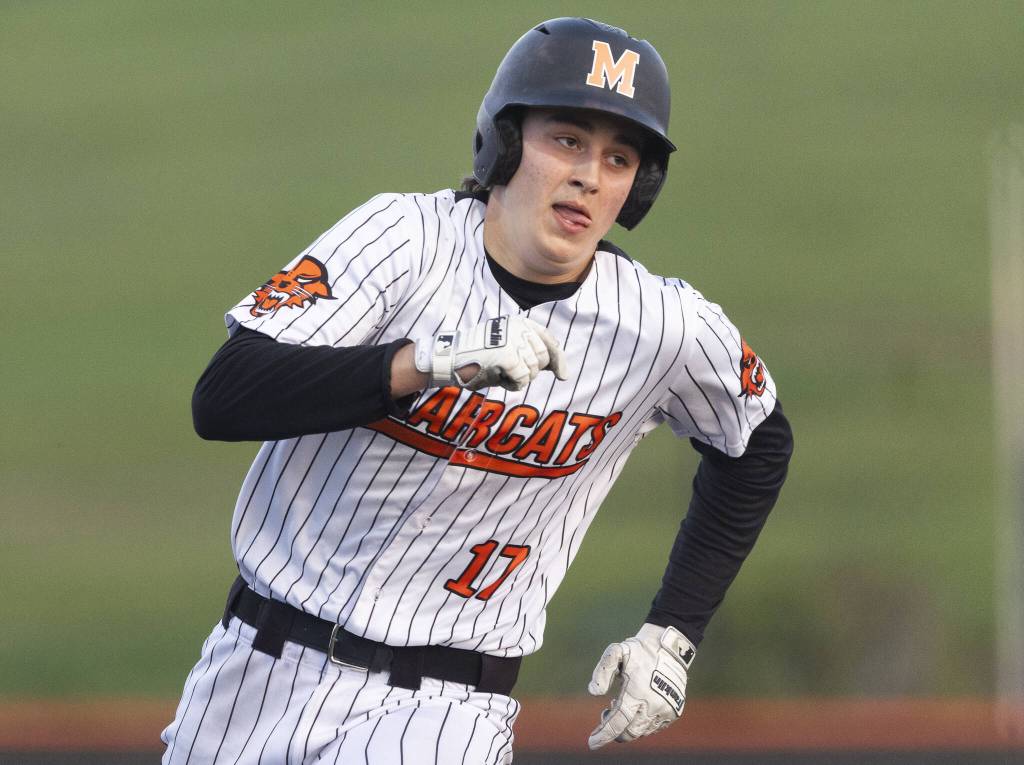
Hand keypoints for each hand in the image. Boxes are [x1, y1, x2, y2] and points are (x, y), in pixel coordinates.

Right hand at [415, 316, 568, 391]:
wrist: (450, 359)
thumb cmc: (477, 358)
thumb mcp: (506, 347)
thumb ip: (528, 351)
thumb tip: (556, 366)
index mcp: (518, 322)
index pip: (547, 339)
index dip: (558, 359)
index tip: (562, 375)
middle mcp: (518, 328)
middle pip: (543, 357)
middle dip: (532, 372)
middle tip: (511, 373)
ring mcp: (513, 341)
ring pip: (533, 371)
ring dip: (519, 379)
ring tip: (500, 373)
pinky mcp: (507, 356)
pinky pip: (523, 379)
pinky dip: (513, 385)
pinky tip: (498, 379)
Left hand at [587, 623, 695, 749]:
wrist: (671, 648)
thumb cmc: (640, 650)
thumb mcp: (617, 652)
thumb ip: (603, 670)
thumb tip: (593, 691)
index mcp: (637, 692)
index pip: (618, 721)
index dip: (604, 734)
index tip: (592, 743)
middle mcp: (653, 705)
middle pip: (629, 732)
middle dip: (615, 729)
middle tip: (608, 710)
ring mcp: (666, 710)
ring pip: (641, 732)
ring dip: (628, 725)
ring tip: (624, 705)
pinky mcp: (674, 712)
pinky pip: (654, 728)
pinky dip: (643, 723)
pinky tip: (638, 707)